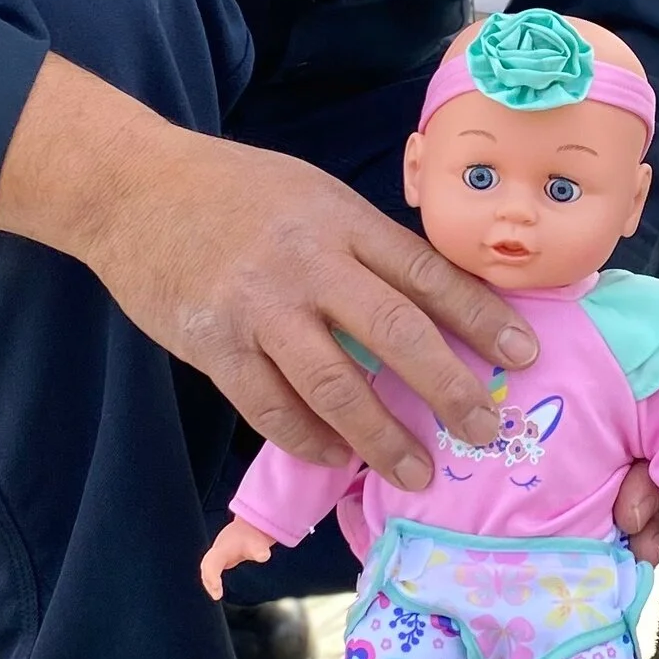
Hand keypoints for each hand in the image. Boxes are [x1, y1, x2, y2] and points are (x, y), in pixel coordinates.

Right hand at [0, 53, 537, 487]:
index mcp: (342, 220)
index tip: (523, 354)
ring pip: (335, 384)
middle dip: (449, 388)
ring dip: (381, 435)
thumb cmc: (235, 191)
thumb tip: (432, 302)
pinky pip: (271, 406)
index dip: (481, 317)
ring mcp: (260, 307)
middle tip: (486, 430)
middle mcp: (309, 263)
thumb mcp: (313, 196)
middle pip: (396, 331)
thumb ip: (364, 245)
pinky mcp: (215, 344)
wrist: (134, 189)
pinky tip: (335, 457)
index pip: (427, 273)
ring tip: (417, 470)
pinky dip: (308, 439)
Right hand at [199, 517, 273, 598]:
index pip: (212, 563)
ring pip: (207, 566)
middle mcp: (217, 550)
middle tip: (217, 595)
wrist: (251, 526)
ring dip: (209, 580)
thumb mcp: (259, 544)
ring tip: (217, 594)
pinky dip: (212, 578)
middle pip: (206, 565)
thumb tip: (264, 556)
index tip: (218, 592)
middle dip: (209, 579)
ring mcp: (217, 553)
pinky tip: (218, 589)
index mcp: (223, 548)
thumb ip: (260, 551)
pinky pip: (211, 568)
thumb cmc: (253, 537)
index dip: (212, 577)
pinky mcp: (219, 557)